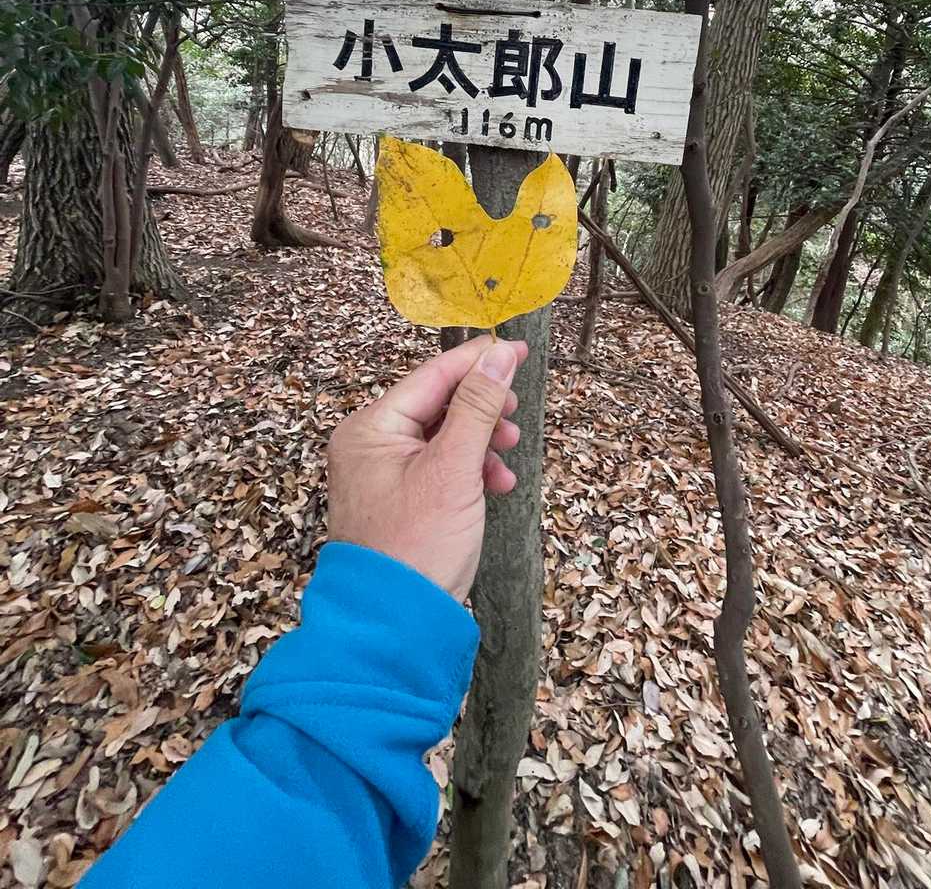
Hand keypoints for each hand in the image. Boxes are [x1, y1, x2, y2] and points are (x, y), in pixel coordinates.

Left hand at [327, 336, 526, 602]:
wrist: (396, 627)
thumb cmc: (417, 548)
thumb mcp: (454, 469)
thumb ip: (478, 407)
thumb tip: (500, 356)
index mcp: (370, 428)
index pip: (432, 376)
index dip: (478, 360)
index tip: (518, 347)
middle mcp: (370, 444)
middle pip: (438, 403)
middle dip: (482, 409)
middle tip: (514, 417)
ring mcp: (384, 473)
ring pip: (444, 435)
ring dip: (481, 442)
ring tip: (506, 459)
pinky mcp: (401, 498)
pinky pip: (441, 465)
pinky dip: (471, 469)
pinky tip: (495, 484)